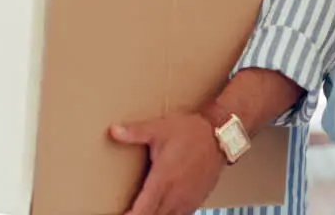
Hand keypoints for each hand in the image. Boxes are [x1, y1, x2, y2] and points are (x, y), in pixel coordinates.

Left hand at [109, 112, 224, 214]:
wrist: (220, 135)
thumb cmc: (191, 131)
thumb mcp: (160, 128)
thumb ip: (135, 132)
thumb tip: (113, 131)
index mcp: (163, 181)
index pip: (141, 212)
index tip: (121, 214)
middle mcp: (175, 195)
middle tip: (129, 211)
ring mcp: (187, 200)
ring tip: (143, 210)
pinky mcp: (196, 200)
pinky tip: (161, 210)